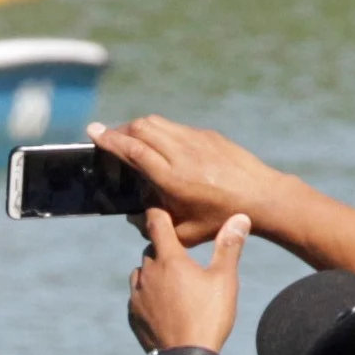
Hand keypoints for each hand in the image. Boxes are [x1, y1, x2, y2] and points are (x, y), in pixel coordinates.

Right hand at [91, 116, 295, 239]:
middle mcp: (181, 154)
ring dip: (137, 127)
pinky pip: (175, 127)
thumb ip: (156, 222)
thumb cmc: (221, 218)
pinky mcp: (207, 135)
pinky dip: (159, 131)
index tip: (92, 131)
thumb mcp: (185, 231)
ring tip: (130, 138)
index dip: (110, 139)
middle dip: (119, 130)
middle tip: (108, 137)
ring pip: (156, 123)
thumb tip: (136, 214)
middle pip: (140, 129)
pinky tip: (159, 144)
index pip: (134, 150)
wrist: (262, 197)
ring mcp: (195, 140)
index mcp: (172, 178)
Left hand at [129, 208, 248, 354]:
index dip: (158, 213)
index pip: (156, 223)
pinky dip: (148, 296)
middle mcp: (147, 273)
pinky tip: (164, 307)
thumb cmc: (208, 316)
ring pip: (141, 274)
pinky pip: (137, 298)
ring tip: (172, 284)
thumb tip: (240, 218)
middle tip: (180, 256)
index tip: (160, 208)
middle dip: (163, 250)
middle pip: (151, 251)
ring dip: (153, 273)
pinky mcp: (133, 315)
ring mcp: (137, 295)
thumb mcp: (224, 279)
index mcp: (169, 259)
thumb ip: (229, 246)